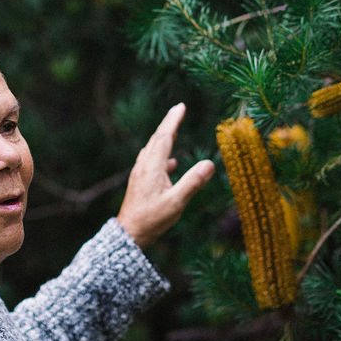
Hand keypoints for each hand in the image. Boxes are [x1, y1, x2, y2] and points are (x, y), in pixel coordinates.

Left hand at [116, 103, 215, 250]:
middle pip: (157, 139)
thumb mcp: (176, 203)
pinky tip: (170, 163)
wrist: (129, 233)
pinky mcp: (140, 182)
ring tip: (174, 130)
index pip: (164, 137)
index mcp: (152, 167)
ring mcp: (140, 174)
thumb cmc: (152, 219)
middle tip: (178, 110)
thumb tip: (210, 164)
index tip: (181, 106)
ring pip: (153, 149)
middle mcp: (144, 166)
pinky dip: (161, 154)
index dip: (173, 121)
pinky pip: (151, 161)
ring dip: (163, 137)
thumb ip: (192, 183)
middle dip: (168, 124)